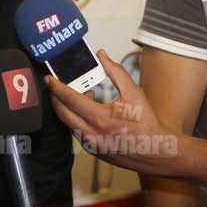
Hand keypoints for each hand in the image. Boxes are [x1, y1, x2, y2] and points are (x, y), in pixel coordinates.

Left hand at [44, 50, 178, 174]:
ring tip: (81, 95)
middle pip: (62, 113)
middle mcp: (91, 134)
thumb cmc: (147, 122)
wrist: (157, 152)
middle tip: (54, 85)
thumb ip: (115, 71)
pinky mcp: (93, 151)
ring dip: (67, 108)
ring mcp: (91, 145)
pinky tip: (88, 110)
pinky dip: (76, 119)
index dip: (56, 87)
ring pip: (68, 124)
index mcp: (100, 119)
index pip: (69, 99)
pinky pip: (76, 132)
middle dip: (55, 97)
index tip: (49, 78)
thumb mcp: (134, 92)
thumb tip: (101, 55)